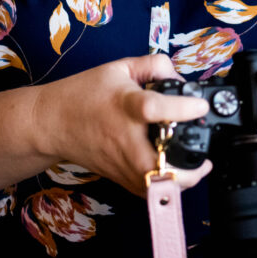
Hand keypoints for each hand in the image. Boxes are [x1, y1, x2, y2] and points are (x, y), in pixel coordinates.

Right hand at [34, 53, 211, 196]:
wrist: (52, 123)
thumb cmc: (85, 93)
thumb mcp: (120, 67)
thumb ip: (155, 65)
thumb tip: (181, 80)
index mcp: (126, 106)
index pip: (155, 109)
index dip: (182, 108)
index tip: (201, 106)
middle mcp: (125, 139)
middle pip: (157, 165)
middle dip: (186, 168)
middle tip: (204, 156)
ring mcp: (121, 163)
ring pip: (155, 187)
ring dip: (181, 181)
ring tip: (196, 167)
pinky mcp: (119, 177)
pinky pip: (147, 192)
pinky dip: (166, 188)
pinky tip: (176, 173)